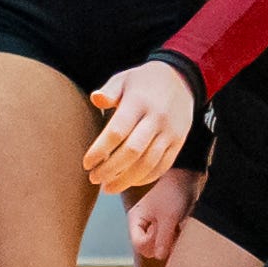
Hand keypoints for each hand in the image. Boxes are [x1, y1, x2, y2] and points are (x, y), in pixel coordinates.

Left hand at [76, 54, 195, 190]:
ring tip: (108, 187)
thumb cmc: (143, 82)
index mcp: (138, 102)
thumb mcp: (124, 79)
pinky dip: (145, 178)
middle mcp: (156, 118)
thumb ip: (109, 91)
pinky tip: (129, 182)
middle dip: (110, 170)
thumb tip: (96, 98)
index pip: (117, 131)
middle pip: (132, 152)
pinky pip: (162, 166)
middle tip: (94, 178)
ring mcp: (170, 132)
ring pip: (147, 163)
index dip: (100, 151)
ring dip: (126, 180)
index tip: (87, 163)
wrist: (181, 79)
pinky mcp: (179, 142)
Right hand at [128, 168, 192, 266]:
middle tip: (173, 228)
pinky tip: (181, 225)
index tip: (164, 231)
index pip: (139, 245)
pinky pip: (169, 240)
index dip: (152, 243)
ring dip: (172, 239)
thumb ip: (163, 238)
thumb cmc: (174, 193)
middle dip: (163, 242)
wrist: (187, 177)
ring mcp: (153, 225)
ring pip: (160, 246)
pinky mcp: (165, 225)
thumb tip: (160, 256)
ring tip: (179, 225)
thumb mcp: (169, 216)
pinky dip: (176, 235)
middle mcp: (142, 224)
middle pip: (149, 248)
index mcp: (136, 219)